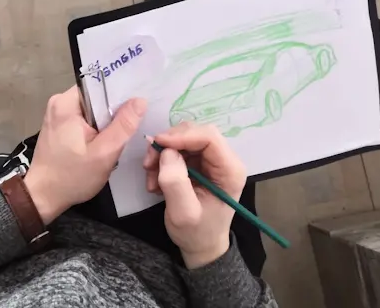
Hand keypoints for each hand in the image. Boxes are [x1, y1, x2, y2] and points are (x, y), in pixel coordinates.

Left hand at [25, 86, 146, 224]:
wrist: (43, 197)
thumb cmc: (72, 176)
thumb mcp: (104, 153)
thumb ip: (123, 125)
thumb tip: (140, 100)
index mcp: (67, 103)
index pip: (100, 85)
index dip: (122, 92)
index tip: (140, 102)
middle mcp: (60, 102)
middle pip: (97, 97)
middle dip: (116, 108)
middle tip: (137, 120)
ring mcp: (58, 113)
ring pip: (93, 108)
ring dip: (107, 120)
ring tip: (125, 130)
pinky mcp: (59, 125)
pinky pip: (85, 117)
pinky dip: (97, 126)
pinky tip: (108, 138)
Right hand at [143, 122, 246, 268]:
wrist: (200, 245)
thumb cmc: (196, 233)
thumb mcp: (183, 213)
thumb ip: (175, 182)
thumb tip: (167, 152)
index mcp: (230, 170)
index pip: (209, 137)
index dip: (182, 135)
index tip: (157, 143)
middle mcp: (224, 159)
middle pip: (195, 132)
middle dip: (168, 144)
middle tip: (149, 163)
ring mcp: (210, 159)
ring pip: (183, 138)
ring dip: (162, 153)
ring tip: (151, 178)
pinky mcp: (198, 161)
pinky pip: (177, 148)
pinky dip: (162, 160)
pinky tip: (156, 180)